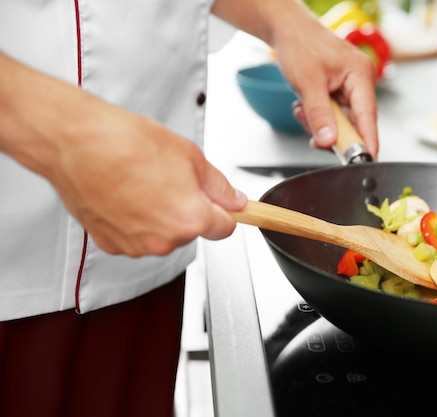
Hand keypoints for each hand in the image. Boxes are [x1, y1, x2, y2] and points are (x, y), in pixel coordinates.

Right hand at [0, 54, 247, 256]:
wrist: (76, 142)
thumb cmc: (125, 143)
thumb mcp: (189, 155)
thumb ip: (218, 186)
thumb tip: (234, 200)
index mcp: (190, 218)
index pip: (225, 229)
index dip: (224, 212)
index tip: (221, 204)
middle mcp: (164, 240)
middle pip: (192, 231)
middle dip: (189, 209)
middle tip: (171, 179)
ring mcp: (136, 245)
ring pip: (164, 235)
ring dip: (161, 216)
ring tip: (143, 183)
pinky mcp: (112, 244)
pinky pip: (137, 236)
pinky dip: (135, 220)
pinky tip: (125, 194)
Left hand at [275, 13, 378, 159]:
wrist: (287, 30)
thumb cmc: (300, 45)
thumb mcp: (307, 82)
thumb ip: (319, 114)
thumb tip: (328, 140)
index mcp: (360, 75)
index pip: (368, 116)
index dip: (367, 142)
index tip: (365, 161)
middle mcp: (359, 83)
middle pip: (354, 124)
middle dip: (331, 131)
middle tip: (314, 135)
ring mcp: (348, 89)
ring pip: (339, 123)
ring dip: (319, 123)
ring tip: (302, 107)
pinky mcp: (337, 94)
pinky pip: (331, 117)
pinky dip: (316, 117)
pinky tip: (304, 105)